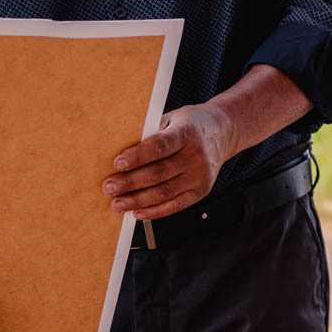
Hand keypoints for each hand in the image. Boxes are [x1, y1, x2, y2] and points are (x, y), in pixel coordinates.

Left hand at [103, 101, 237, 220]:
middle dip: (130, 182)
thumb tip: (119, 153)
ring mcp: (201, 176)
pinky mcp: (201, 191)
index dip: (137, 156)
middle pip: (159, 173)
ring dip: (137, 201)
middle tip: (109, 187)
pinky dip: (154, 211)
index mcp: (188, 133)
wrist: (222, 132)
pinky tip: (136, 212)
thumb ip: (150, 133)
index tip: (117, 163)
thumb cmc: (189, 125)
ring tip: (117, 203)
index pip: (159, 146)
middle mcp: (197, 156)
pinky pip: (175, 206)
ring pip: (164, 193)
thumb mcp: (172, 119)